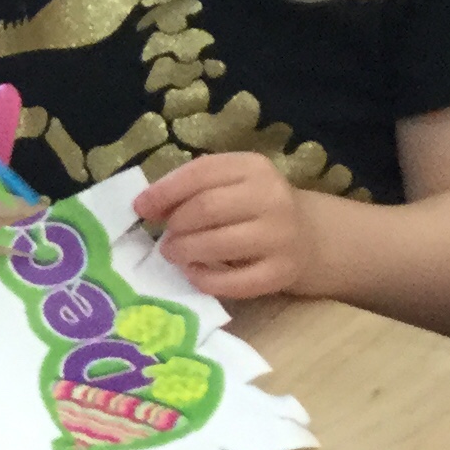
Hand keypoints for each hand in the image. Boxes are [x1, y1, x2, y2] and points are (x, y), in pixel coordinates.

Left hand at [137, 152, 313, 300]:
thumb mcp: (229, 184)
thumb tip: (145, 206)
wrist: (308, 236)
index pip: (200, 173)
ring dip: (184, 251)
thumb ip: (191, 188)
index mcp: (254, 167)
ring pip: (216, 244)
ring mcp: (280, 237)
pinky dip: (203, 279)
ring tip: (174, 253)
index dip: (164, 191)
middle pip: (206, 209)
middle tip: (165, 238)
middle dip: (175, 225)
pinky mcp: (281, 273)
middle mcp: (272, 198)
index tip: (140, 208)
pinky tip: (193, 273)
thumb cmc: (253, 207)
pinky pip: (232, 282)